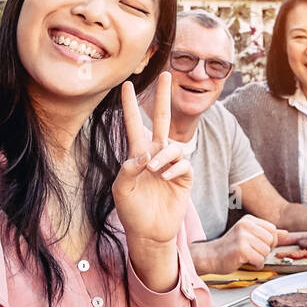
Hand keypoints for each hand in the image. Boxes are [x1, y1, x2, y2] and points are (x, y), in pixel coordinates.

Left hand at [115, 74, 191, 283]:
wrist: (150, 232)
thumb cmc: (131, 211)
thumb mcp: (121, 189)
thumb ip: (128, 169)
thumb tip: (146, 155)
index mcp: (137, 154)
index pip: (133, 124)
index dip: (130, 106)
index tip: (126, 85)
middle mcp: (155, 155)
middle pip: (162, 119)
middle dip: (163, 97)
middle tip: (166, 74)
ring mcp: (171, 165)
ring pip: (174, 145)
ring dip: (164, 155)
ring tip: (155, 170)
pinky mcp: (185, 177)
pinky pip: (184, 163)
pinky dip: (174, 169)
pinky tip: (166, 178)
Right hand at [215, 214, 283, 269]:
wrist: (211, 256)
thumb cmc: (230, 248)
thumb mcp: (249, 236)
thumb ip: (267, 234)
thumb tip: (285, 233)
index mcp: (249, 220)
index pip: (272, 229)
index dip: (270, 241)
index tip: (259, 245)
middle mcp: (246, 225)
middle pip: (271, 240)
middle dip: (266, 250)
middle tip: (253, 252)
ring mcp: (243, 236)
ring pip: (266, 251)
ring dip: (260, 258)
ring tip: (248, 256)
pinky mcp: (241, 249)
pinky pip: (259, 260)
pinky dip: (256, 265)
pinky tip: (247, 262)